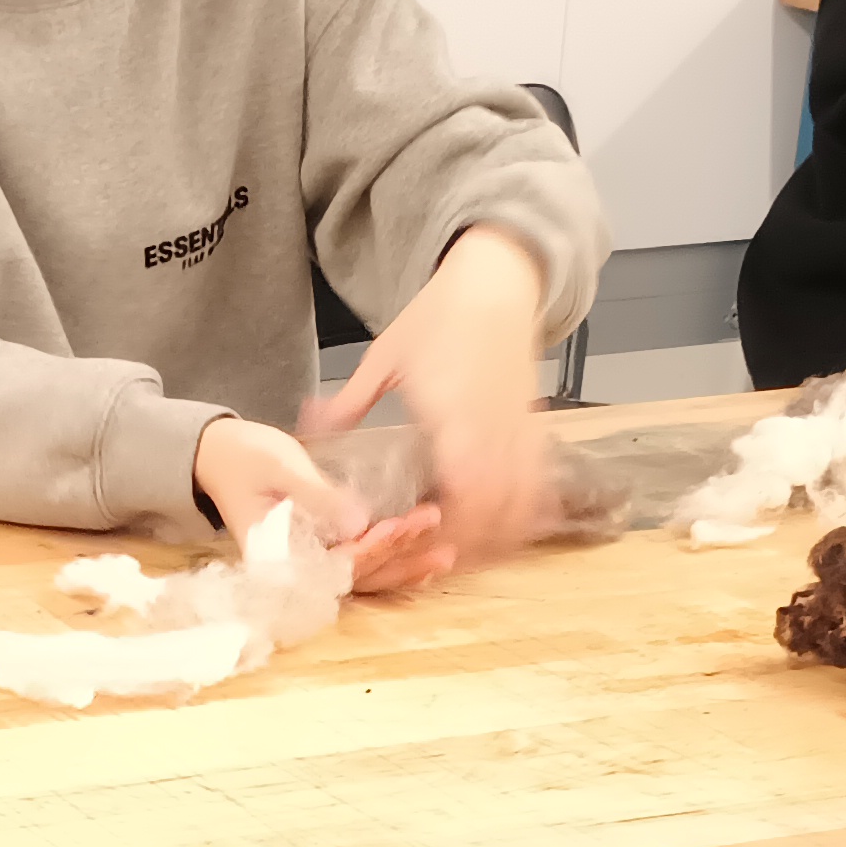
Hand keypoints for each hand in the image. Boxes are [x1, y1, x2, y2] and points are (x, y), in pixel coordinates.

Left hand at [301, 225, 551, 569]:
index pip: (461, 488)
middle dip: (469, 541)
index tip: (418, 547)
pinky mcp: (533, 426)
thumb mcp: (385, 355)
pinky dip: (526, 511)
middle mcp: (494, 428)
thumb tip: (307, 427)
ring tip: (469, 556)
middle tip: (434, 563)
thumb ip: (350, 401)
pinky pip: (539, 482)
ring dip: (498, 533)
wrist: (496, 283)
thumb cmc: (440, 316)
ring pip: (522, 500)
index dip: (446, 526)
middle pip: (496, 506)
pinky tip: (508, 531)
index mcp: (455, 415)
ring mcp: (519, 429)